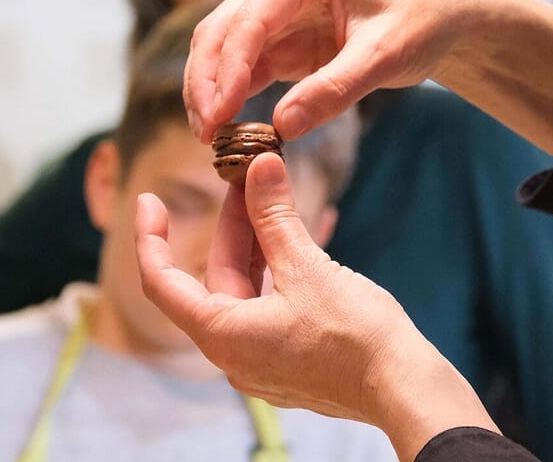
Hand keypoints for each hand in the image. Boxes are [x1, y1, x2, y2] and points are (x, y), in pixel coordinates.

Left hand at [135, 152, 497, 460]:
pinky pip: (267, 305)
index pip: (162, 284)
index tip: (149, 201)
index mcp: (224, 335)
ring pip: (245, 290)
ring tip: (270, 199)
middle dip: (231, 226)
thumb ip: (275, 216)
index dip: (150, 238)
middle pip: (215, 278)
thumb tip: (260, 166)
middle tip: (246, 179)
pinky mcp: (287, 357)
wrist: (404, 387)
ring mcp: (262, 358)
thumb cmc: (355, 335)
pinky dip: (274, 270)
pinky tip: (292, 238)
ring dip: (255, 245)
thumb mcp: (307, 266)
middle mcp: (234, 352)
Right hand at [184, 0, 552, 157]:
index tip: (219, 114)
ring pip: (222, 49)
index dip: (229, 68)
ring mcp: (276, 11)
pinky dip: (230, 96)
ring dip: (210, 90)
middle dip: (208, 82)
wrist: (440, 17)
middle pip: (222, 30)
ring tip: (209, 136)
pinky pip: (243, 68)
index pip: (251, 18)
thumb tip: (282, 127)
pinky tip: (225, 127)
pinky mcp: (279, 40)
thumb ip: (335, 89)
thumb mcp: (386, 54)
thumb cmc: (421, 21)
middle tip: (207, 132)